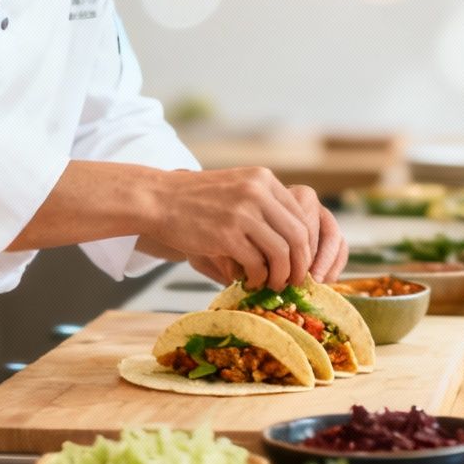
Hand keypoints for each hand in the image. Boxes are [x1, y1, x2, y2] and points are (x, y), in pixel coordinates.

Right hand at [146, 169, 337, 290]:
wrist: (157, 198)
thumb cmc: (195, 199)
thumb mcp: (236, 188)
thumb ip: (263, 205)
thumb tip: (294, 240)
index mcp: (263, 179)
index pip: (301, 215)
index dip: (305, 244)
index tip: (300, 262)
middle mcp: (257, 192)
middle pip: (298, 235)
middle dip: (299, 264)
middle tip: (294, 280)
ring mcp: (242, 212)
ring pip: (281, 252)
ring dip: (281, 274)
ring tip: (272, 284)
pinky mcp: (226, 234)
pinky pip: (256, 263)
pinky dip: (257, 278)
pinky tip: (250, 281)